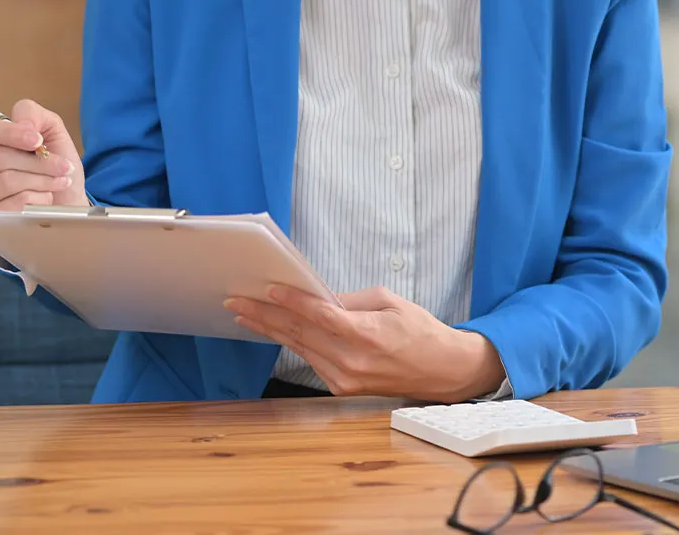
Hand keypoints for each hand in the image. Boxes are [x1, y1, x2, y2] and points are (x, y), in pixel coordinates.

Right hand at [0, 98, 87, 210]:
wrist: (67, 200)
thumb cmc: (55, 164)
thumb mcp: (52, 131)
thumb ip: (35, 116)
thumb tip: (23, 125)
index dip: (12, 134)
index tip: (38, 140)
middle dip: (39, 162)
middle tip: (63, 167)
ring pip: (6, 181)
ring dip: (42, 181)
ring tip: (59, 182)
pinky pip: (12, 205)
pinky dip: (37, 200)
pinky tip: (46, 199)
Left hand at [225, 285, 505, 401]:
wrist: (441, 370)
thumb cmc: (420, 330)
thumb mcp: (390, 301)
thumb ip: (351, 300)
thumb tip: (320, 297)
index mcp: (367, 334)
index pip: (319, 315)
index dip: (291, 301)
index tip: (267, 289)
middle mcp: (351, 361)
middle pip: (299, 333)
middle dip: (265, 315)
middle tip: (237, 302)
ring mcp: (344, 378)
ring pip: (300, 348)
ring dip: (271, 330)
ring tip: (246, 314)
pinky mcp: (341, 388)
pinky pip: (311, 360)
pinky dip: (293, 343)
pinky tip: (275, 331)